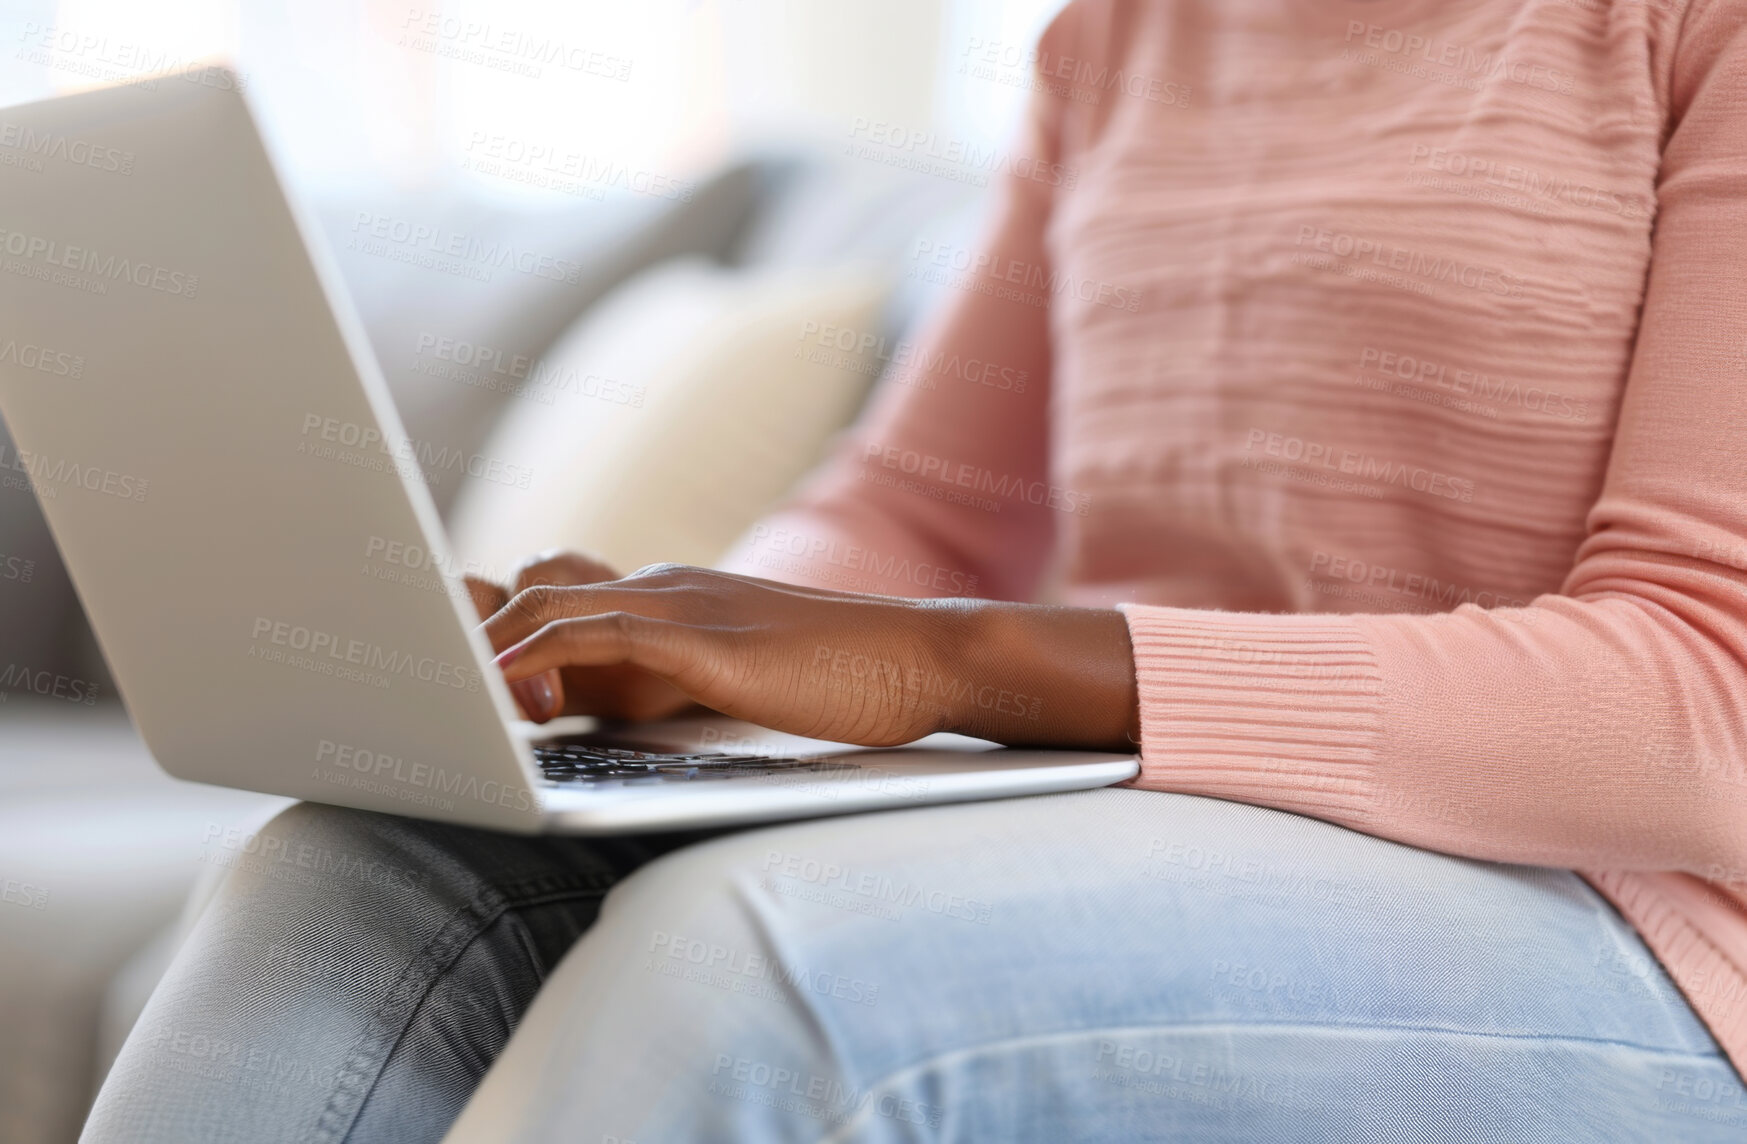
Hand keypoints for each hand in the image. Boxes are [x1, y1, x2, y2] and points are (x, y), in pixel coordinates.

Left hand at [481, 561, 1139, 749]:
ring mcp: (685, 607)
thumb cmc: (845, 678)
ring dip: (484, 649)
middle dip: (464, 628)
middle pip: (533, 587)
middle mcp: (666, 588)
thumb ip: (677, 681)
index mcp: (673, 597)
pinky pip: (598, 636)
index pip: (558, 590)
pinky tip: (502, 693)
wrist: (925, 658)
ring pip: (549, 606)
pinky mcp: (707, 640)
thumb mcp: (742, 676)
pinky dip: (539, 658)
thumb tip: (607, 712)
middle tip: (412, 674)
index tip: (440, 663)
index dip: (492, 620)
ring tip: (436, 691)